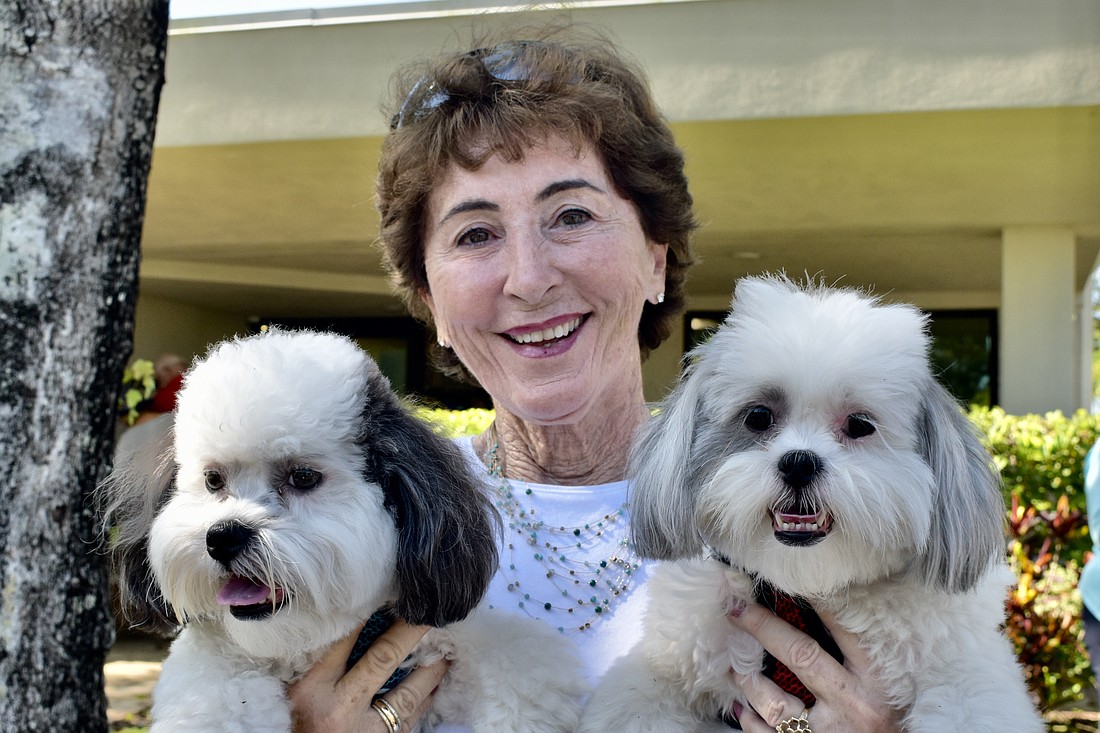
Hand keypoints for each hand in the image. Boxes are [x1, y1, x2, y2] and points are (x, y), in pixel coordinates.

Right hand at [289, 618, 448, 732]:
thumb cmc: (291, 728)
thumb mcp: (292, 696)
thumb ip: (312, 667)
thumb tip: (342, 628)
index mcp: (310, 691)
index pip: (343, 641)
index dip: (367, 616)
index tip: (386, 593)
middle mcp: (339, 708)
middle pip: (383, 658)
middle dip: (408, 630)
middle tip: (428, 608)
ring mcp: (365, 730)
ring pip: (407, 693)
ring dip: (429, 669)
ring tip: (444, 649)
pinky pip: (409, 720)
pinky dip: (423, 701)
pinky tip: (434, 686)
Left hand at [726, 602, 901, 732]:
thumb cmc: (891, 725)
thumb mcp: (886, 689)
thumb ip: (861, 658)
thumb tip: (822, 615)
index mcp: (878, 683)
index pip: (844, 630)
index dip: (817, 602)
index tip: (792, 577)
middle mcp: (854, 706)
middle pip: (801, 655)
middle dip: (764, 627)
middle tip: (737, 608)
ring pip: (775, 701)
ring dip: (749, 680)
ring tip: (736, 665)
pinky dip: (751, 719)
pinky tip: (743, 707)